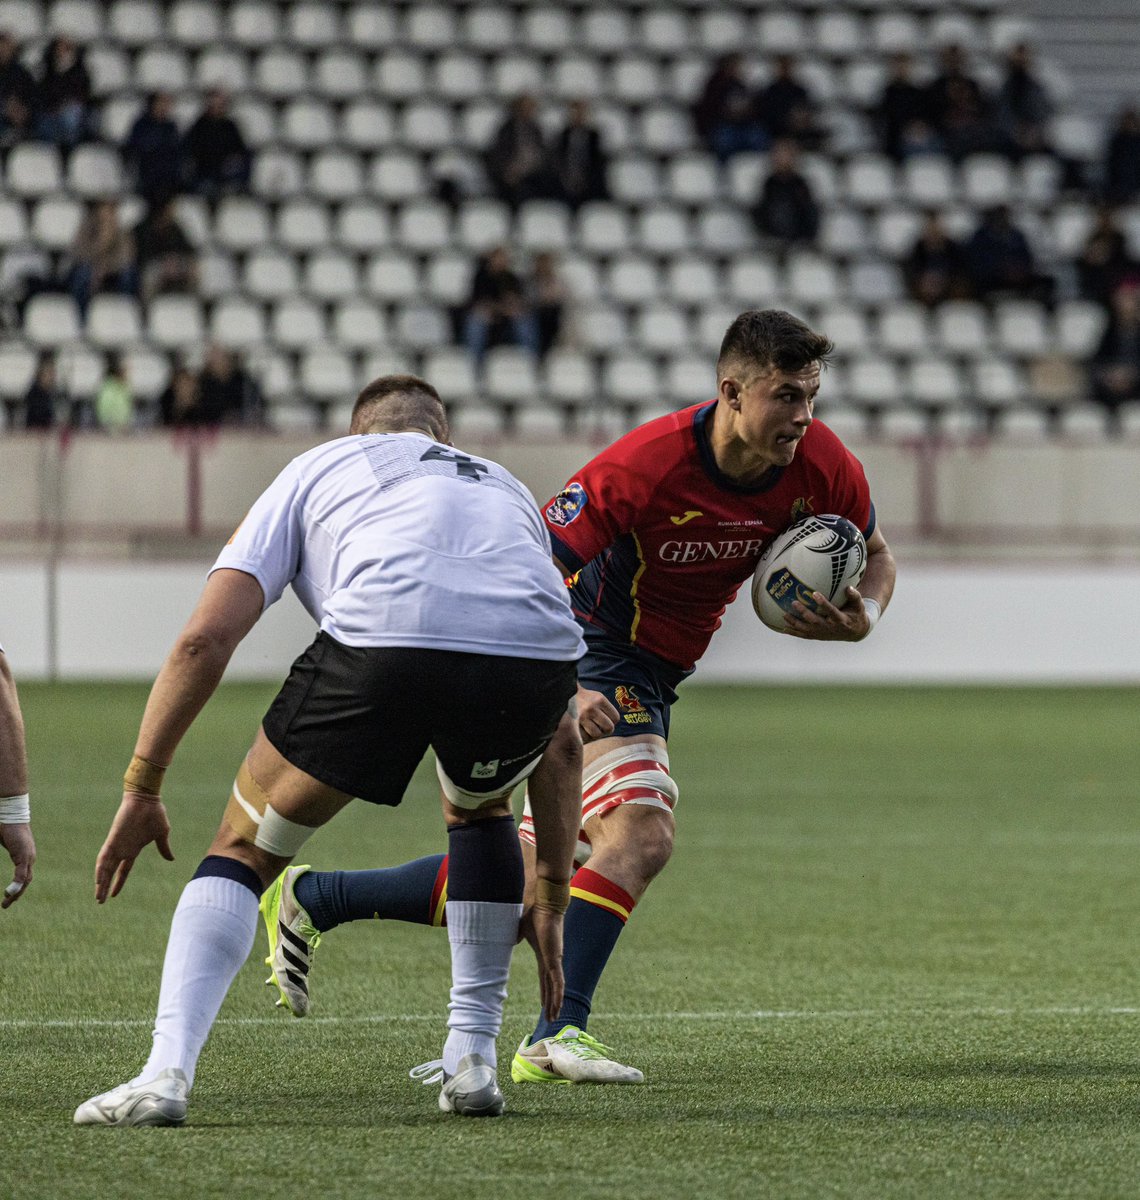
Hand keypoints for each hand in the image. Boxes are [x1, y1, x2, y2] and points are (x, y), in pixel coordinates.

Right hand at [0, 823, 34, 908]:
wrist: (11, 814)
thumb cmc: (5, 826)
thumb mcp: (3, 843)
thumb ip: (4, 850)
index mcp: (24, 855)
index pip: (24, 876)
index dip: (17, 888)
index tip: (8, 896)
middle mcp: (29, 857)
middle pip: (26, 881)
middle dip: (17, 894)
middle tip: (5, 905)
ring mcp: (28, 856)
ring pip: (25, 880)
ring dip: (16, 893)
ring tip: (6, 901)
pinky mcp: (24, 854)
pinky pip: (22, 873)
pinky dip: (17, 884)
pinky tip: (9, 893)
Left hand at [94, 793, 173, 902]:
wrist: (147, 799)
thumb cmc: (155, 813)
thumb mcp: (162, 834)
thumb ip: (163, 848)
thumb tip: (171, 859)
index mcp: (133, 849)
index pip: (123, 871)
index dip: (118, 882)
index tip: (113, 895)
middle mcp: (122, 850)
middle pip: (111, 873)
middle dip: (105, 887)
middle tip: (100, 901)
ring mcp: (117, 845)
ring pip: (105, 868)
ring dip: (101, 882)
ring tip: (98, 896)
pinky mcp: (113, 839)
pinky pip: (104, 857)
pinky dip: (100, 869)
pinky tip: (98, 880)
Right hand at [518, 904, 564, 1022]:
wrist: (543, 903)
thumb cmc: (534, 912)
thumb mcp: (521, 929)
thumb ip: (517, 937)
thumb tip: (512, 940)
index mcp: (543, 954)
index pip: (544, 978)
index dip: (544, 991)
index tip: (544, 1003)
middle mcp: (551, 959)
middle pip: (551, 986)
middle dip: (550, 1002)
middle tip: (551, 1017)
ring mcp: (554, 959)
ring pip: (556, 987)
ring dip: (555, 1003)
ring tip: (554, 1017)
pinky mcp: (555, 957)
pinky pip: (558, 980)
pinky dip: (558, 993)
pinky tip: (559, 1005)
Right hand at [577, 686, 617, 740]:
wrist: (560, 695)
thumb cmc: (582, 701)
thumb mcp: (595, 698)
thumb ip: (605, 710)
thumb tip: (614, 727)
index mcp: (599, 699)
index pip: (615, 718)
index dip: (611, 721)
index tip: (605, 720)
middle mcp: (591, 706)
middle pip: (609, 728)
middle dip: (604, 730)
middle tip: (597, 726)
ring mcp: (581, 716)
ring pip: (597, 734)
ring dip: (593, 734)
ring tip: (587, 728)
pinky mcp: (573, 724)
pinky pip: (585, 737)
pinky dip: (584, 737)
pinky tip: (580, 731)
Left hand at [783, 585, 871, 641]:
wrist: (855, 633)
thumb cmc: (856, 615)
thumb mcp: (859, 606)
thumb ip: (854, 596)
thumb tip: (848, 587)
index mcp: (840, 619)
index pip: (831, 611)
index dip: (823, 603)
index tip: (815, 593)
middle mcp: (830, 627)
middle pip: (815, 621)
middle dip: (804, 612)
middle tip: (794, 603)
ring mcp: (823, 633)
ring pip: (807, 629)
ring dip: (795, 623)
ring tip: (784, 615)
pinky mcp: (818, 636)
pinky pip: (804, 635)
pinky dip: (794, 632)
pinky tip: (784, 628)